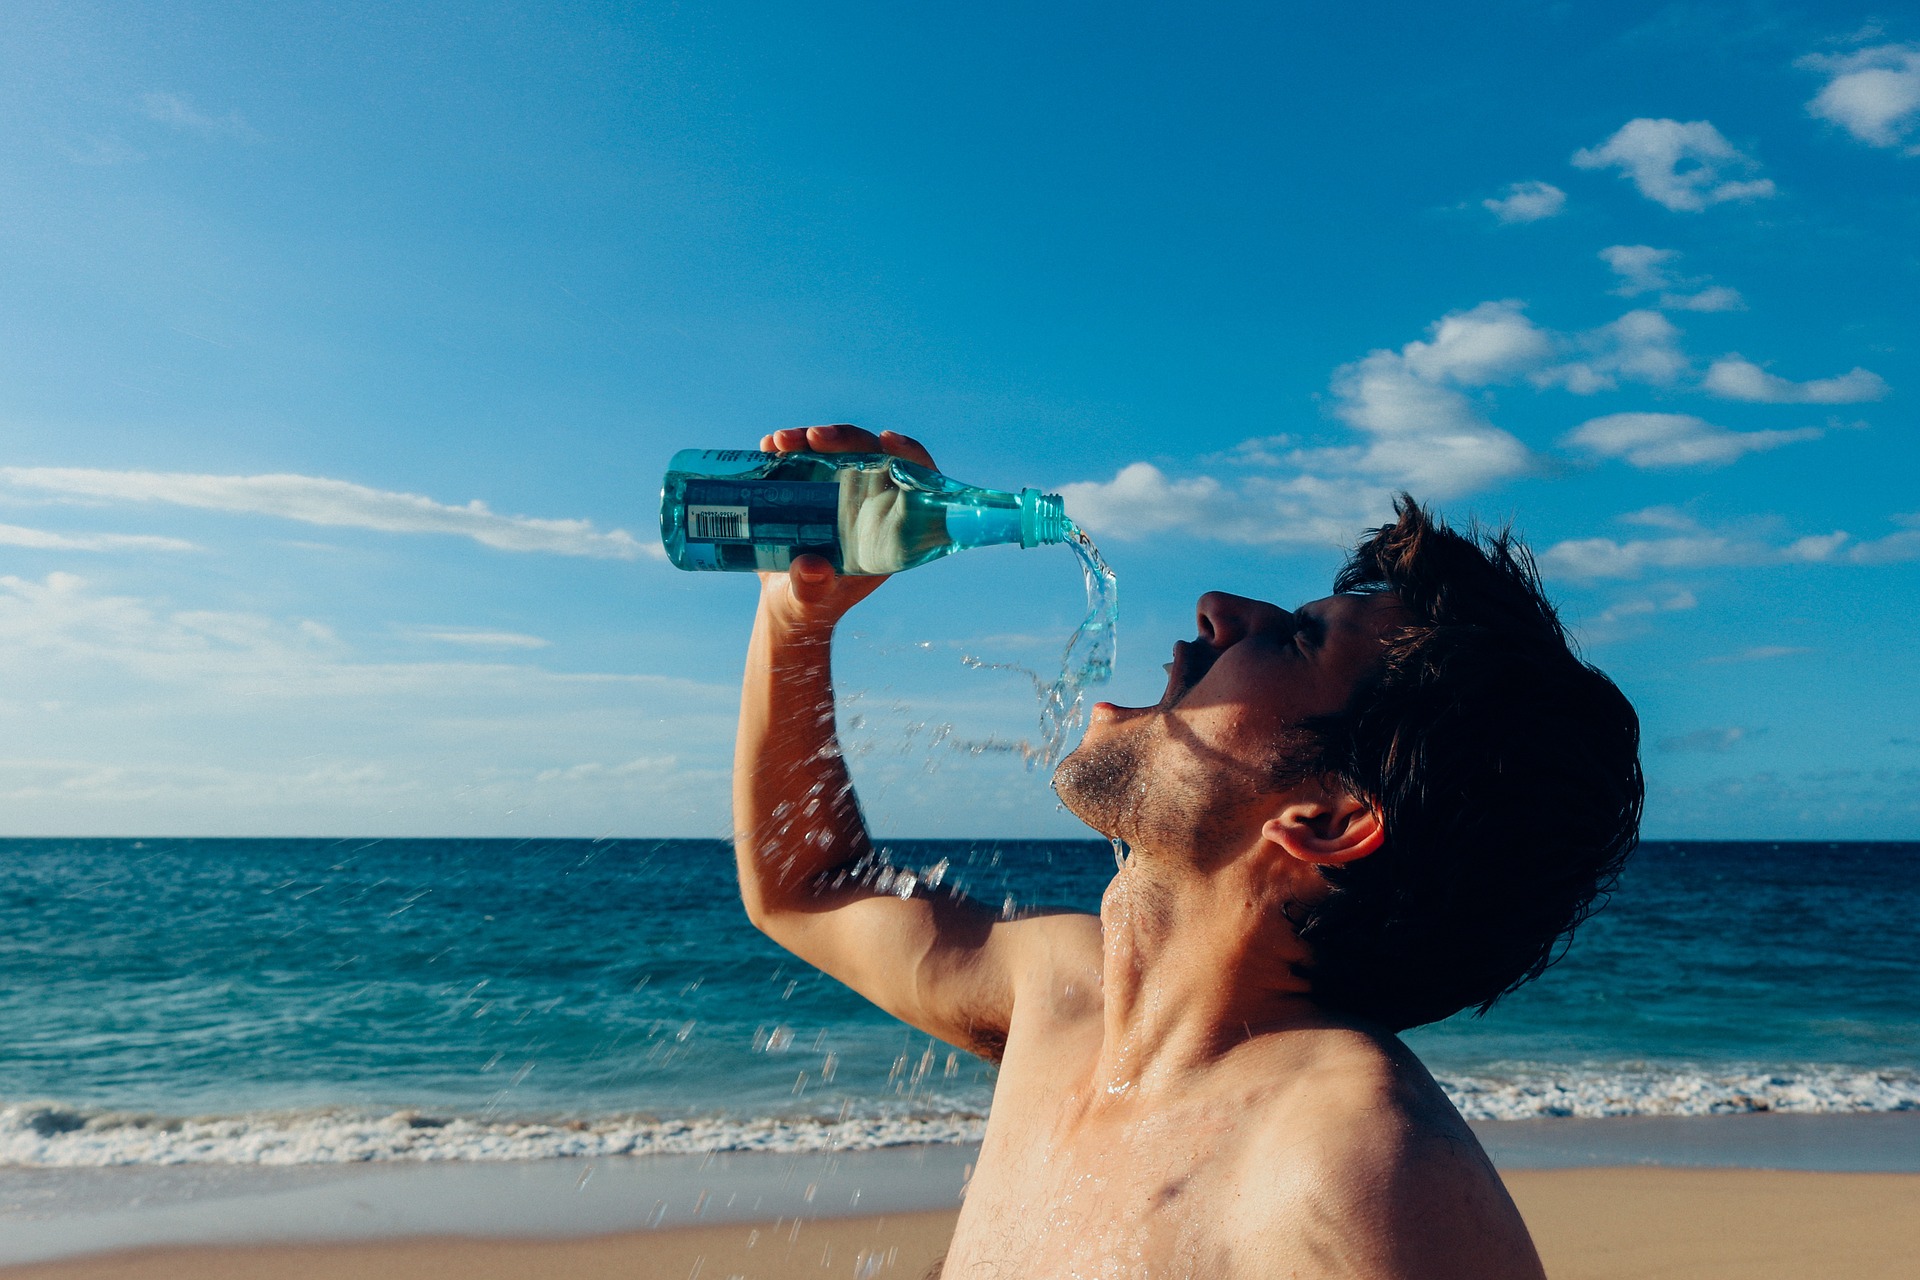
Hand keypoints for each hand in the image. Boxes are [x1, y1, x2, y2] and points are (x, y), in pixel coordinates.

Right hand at [755, 424, 938, 634]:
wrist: (784, 601)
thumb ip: (814, 589)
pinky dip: (787, 446)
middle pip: (871, 455)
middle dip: (846, 439)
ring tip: (779, 442)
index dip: (910, 456)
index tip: (887, 441)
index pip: (915, 483)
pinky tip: (768, 445)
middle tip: (813, 437)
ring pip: (836, 450)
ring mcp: (840, 490)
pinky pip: (804, 456)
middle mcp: (869, 502)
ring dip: (810, 438)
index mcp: (888, 528)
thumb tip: (812, 569)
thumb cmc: (811, 604)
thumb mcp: (812, 601)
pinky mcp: (811, 485)